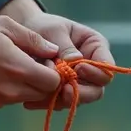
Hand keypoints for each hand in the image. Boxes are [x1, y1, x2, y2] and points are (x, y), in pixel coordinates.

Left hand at [0, 0, 115, 110]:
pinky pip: (61, 103)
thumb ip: (66, 46)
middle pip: (97, 90)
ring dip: (63, 100)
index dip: (96, 72)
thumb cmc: (44, 27)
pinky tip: (33, 101)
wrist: (24, 36)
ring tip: (46, 93)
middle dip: (81, 93)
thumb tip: (75, 61)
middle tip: (64, 90)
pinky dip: (49, 103)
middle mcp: (91, 68)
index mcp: (96, 47)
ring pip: (80, 99)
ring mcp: (78, 83)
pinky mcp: (64, 92)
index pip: (107, 66)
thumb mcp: (54, 31)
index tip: (78, 68)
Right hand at [0, 1, 62, 112]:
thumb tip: (54, 52)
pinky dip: (4, 91)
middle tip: (27, 61)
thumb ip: (34, 41)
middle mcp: (9, 91)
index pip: (54, 83)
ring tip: (4, 64)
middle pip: (41, 94)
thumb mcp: (5, 26)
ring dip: (22, 86)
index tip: (44, 60)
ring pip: (22, 98)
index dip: (53, 72)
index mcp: (18, 69)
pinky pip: (4, 101)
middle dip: (41, 81)